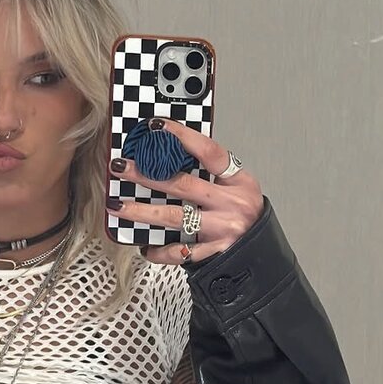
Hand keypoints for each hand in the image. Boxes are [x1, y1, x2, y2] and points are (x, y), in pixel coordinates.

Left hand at [108, 117, 263, 265]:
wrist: (264, 257)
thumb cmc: (248, 219)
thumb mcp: (239, 190)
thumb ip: (212, 176)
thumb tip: (172, 158)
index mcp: (238, 182)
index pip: (208, 151)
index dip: (181, 136)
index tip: (156, 126)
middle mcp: (230, 204)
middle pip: (182, 184)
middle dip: (146, 174)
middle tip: (121, 166)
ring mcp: (221, 230)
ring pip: (173, 218)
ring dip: (141, 212)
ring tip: (118, 206)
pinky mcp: (213, 254)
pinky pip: (178, 252)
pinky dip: (159, 250)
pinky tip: (144, 245)